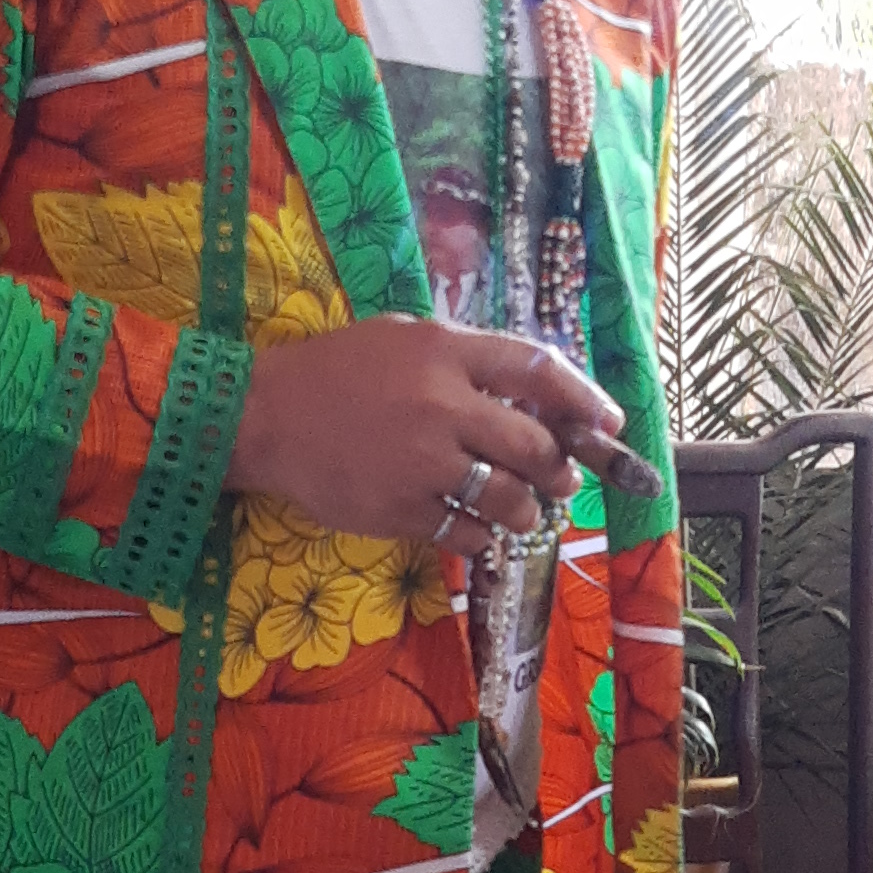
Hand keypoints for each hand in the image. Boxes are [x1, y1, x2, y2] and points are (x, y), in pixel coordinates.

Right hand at [224, 317, 622, 541]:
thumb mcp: (401, 337)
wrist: (264, 418)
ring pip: (508, 497)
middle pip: (534, 444)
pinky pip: (466, 532)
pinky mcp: (400, 509)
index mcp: (444, 352)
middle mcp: (441, 405)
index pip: (538, 370)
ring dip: (528, 510)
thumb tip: (530, 392)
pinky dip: (482, 535)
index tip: (608, 423)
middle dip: (559, 468)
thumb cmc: (334, 371)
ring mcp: (421, 462)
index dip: (584, 399)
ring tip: (524, 511)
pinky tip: (477, 529)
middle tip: (560, 480)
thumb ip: (463, 358)